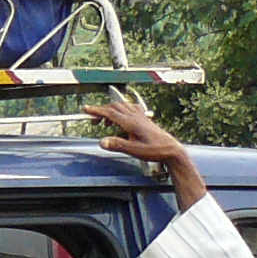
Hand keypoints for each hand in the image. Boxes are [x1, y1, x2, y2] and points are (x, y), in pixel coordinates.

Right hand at [87, 98, 207, 209]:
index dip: (96, 111)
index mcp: (131, 123)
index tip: (86, 110)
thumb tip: (101, 142)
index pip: (109, 113)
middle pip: (114, 107)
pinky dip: (122, 110)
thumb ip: (117, 145)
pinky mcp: (145, 119)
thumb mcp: (134, 151)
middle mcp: (135, 117)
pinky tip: (122, 117)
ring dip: (111, 111)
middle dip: (101, 111)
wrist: (171, 149)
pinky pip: (131, 108)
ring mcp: (141, 116)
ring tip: (105, 123)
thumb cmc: (155, 150)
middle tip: (93, 120)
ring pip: (122, 106)